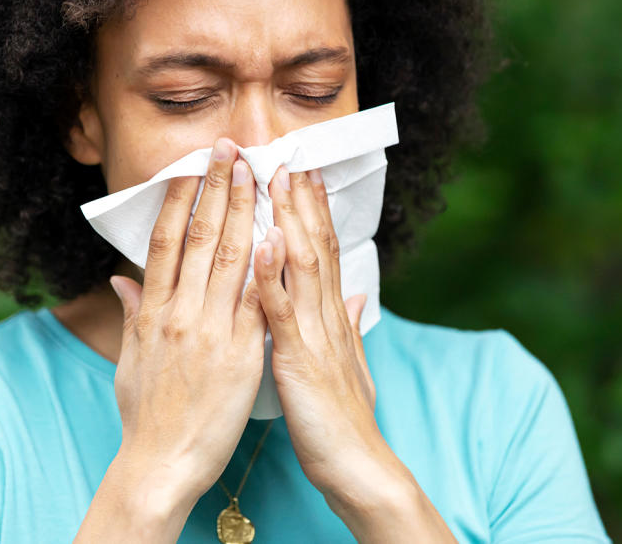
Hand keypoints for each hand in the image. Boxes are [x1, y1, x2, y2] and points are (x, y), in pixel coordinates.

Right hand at [107, 137, 267, 502]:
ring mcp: (210, 331)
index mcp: (153, 311)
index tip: (192, 166)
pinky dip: (267, 265)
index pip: (165, 240)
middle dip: (217, 188)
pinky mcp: (240, 353)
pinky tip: (279, 233)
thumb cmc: (145, 415)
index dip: (179, 198)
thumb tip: (121, 279)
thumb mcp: (129, 360)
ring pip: (228, 257)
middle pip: (198, 237)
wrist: (160, 463)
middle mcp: (179, 313)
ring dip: (244, 209)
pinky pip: (256, 300)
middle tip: (231, 148)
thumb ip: (131, 313)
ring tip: (256, 172)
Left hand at [254, 165, 381, 494]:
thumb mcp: (347, 366)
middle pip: (315, 246)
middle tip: (289, 153)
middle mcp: (326, 316)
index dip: (313, 211)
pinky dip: (272, 276)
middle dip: (302, 199)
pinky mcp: (299, 358)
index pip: (322, 252)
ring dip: (290, 220)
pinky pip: (283, 311)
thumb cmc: (344, 421)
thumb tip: (356, 296)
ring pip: (302, 266)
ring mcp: (314, 334)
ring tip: (278, 179)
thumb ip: (349, 326)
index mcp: (331, 317)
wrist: (357, 467)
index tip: (302, 172)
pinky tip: (264, 243)